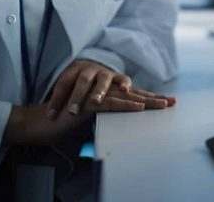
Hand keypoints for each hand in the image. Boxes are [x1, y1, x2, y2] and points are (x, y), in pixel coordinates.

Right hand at [3, 88, 174, 145]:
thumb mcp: (88, 118)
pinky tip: (138, 107)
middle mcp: (100, 90)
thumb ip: (103, 114)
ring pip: (124, 96)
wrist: (41, 122)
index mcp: (102, 94)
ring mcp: (94, 94)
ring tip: (162, 105)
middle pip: (131, 92)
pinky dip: (126, 104)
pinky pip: (110, 103)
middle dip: (153, 97)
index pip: (129, 95)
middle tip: (172, 102)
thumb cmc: (63, 120)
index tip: (166, 102)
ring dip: (145, 100)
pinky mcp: (87, 102)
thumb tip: (119, 122)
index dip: (147, 98)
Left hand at [45, 60, 134, 119]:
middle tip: (72, 111)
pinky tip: (125, 90)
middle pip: (82, 80)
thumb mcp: (70, 91)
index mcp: (74, 71)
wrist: (97, 73)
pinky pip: (123, 79)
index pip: (63, 83)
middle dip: (77, 95)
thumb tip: (48, 120)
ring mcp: (105, 72)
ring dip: (99, 91)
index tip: (50, 116)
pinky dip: (124, 84)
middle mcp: (90, 69)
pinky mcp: (119, 77)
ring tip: (95, 102)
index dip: (56, 99)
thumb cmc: (80, 88)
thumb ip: (62, 101)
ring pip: (102, 79)